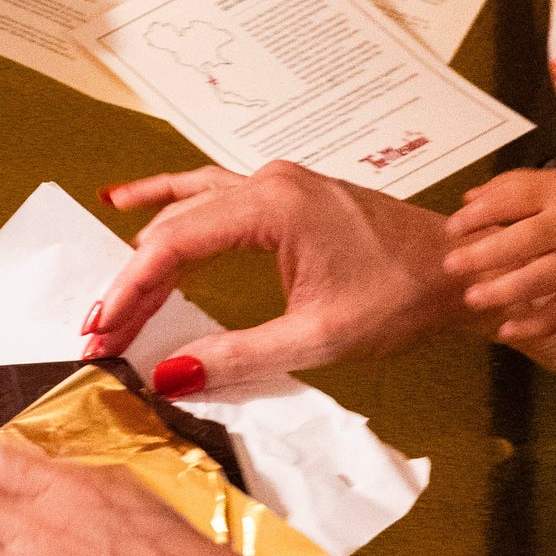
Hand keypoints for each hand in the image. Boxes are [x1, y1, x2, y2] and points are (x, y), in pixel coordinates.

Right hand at [83, 162, 469, 387]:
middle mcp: (264, 182)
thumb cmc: (399, 298)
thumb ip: (239, 355)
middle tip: (100, 330)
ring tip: (110, 290)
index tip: (102, 329)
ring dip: (148, 251)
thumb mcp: (319, 337)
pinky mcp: (281, 192)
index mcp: (272, 207)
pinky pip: (210, 193)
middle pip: (175, 227)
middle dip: (134, 281)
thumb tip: (170, 374)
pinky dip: (170, 203)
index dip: (132, 288)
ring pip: (188, 209)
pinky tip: (133, 204)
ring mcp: (273, 181)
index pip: (176, 244)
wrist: (455, 268)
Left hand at [443, 167, 555, 339]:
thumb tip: (468, 199)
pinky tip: (506, 332)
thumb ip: (510, 188)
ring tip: (472, 298)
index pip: (512, 199)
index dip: (480, 214)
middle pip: (523, 240)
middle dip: (485, 254)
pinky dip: (535, 325)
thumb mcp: (552, 182)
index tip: (452, 229)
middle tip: (451, 266)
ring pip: (541, 279)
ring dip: (504, 291)